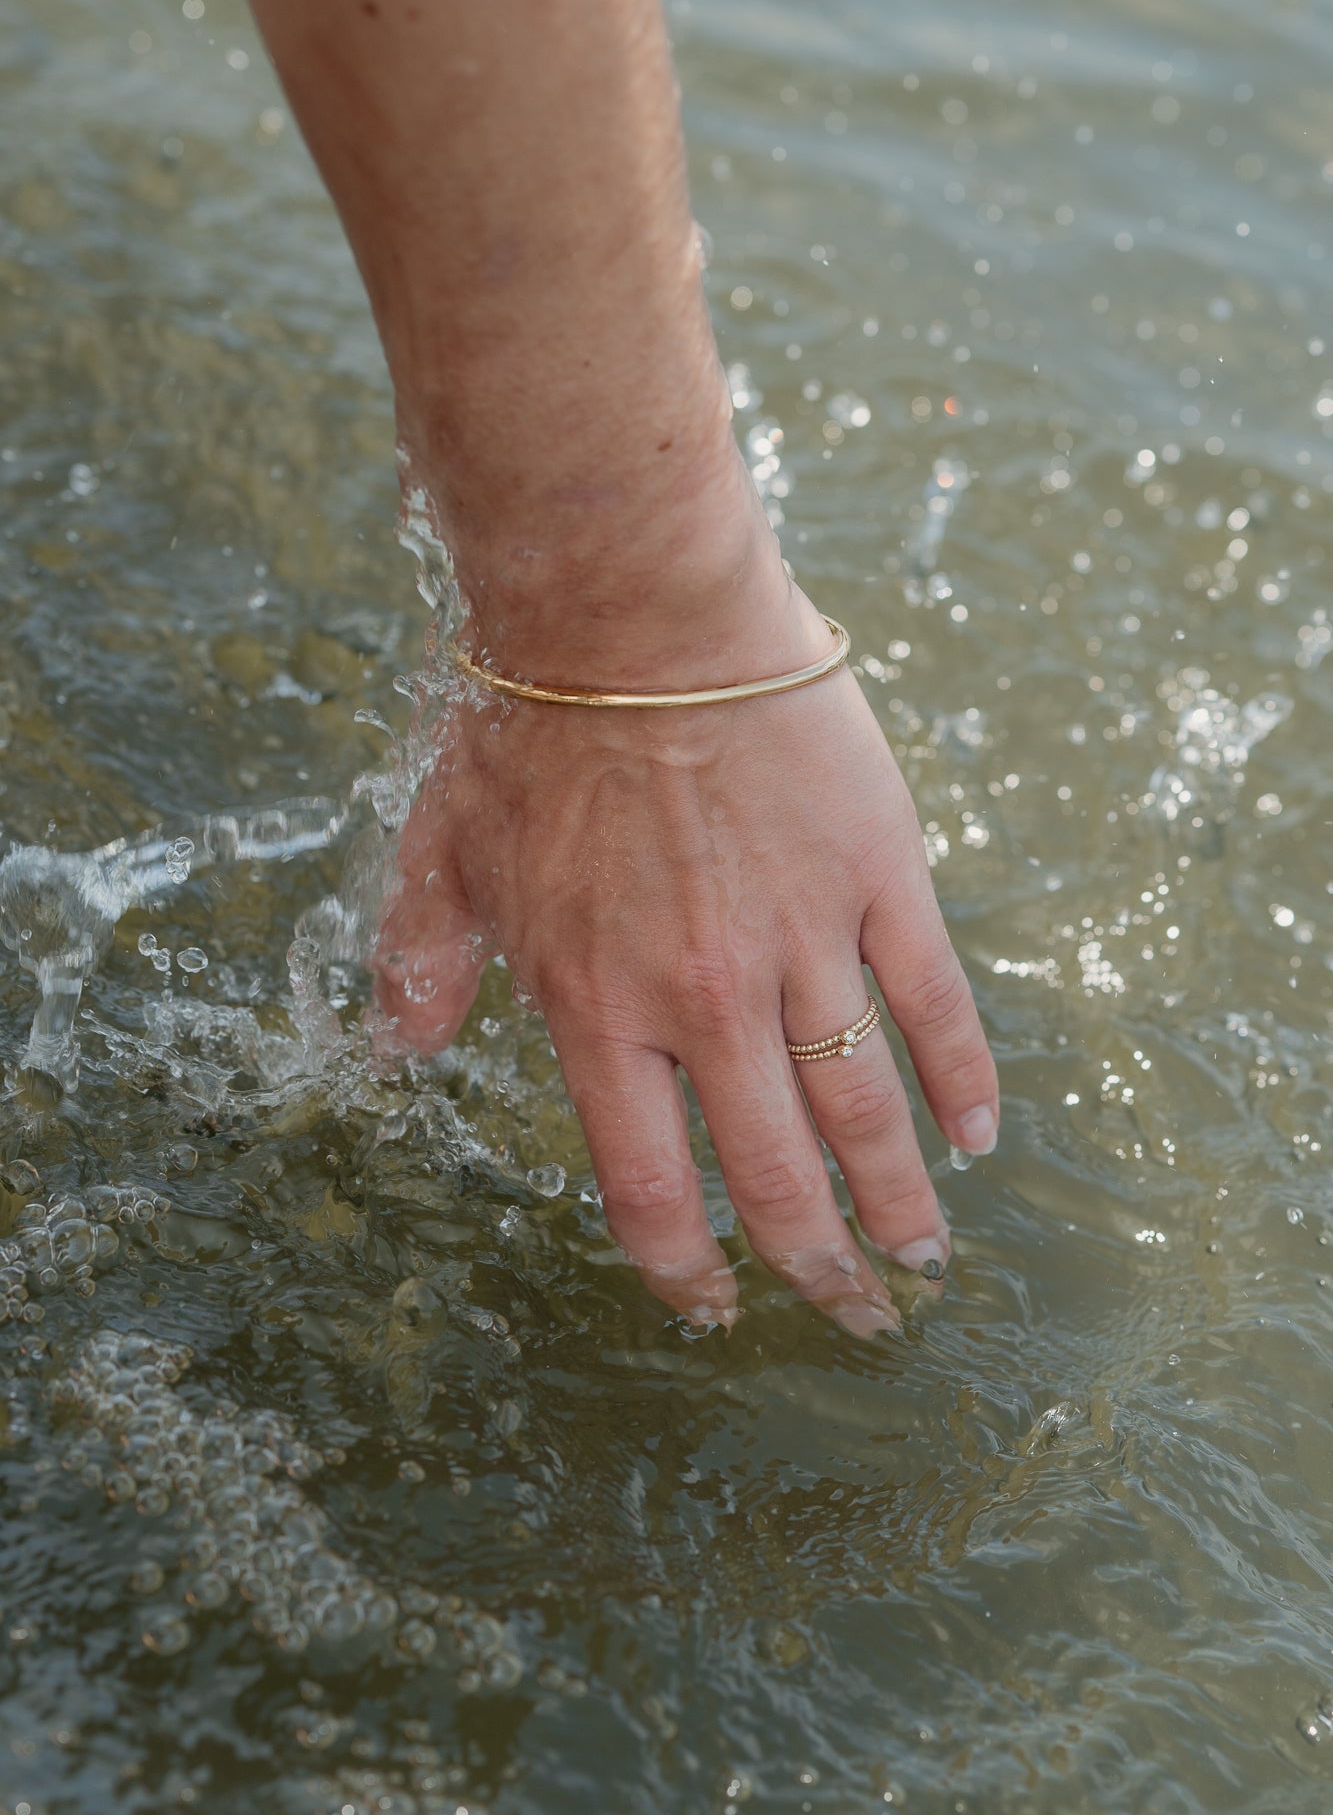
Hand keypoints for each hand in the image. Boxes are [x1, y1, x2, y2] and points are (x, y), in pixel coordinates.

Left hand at [374, 582, 998, 1334]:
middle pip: (778, 1177)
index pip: (652, 1190)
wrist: (634, 611)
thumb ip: (425, 962)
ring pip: (864, 1111)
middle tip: (852, 1315)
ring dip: (899, 1202)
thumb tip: (398, 1049)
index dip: (687, 1270)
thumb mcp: (444, 852)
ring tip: (923, 1259)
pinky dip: (962, 1081)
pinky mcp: (875, 879)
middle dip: (817, 1267)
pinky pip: (932, 1004)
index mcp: (600, 1012)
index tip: (714, 1307)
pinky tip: (979, 1137)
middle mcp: (706, 1003)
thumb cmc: (530, 726)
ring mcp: (802, 943)